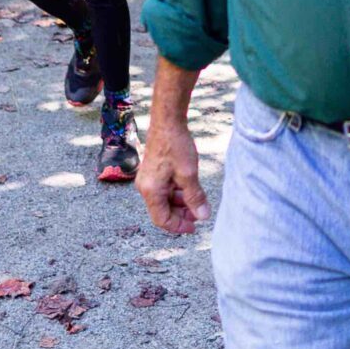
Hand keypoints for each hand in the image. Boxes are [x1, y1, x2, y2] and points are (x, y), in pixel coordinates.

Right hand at [136, 120, 211, 234]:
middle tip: (199, 214)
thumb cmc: (175, 146)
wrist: (167, 121)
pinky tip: (190, 189)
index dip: (178, 226)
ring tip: (198, 202)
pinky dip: (177, 193)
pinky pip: (165, 190)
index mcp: (151, 191)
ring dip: (180, 204)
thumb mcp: (189, 174)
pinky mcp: (154, 172)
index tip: (194, 227)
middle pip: (162, 211)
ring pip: (165, 200)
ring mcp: (149, 179)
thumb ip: (195, 197)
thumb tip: (203, 216)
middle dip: (181, 215)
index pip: (161, 219)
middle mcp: (146, 187)